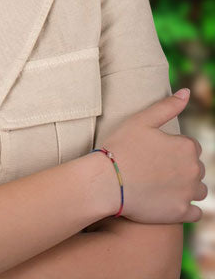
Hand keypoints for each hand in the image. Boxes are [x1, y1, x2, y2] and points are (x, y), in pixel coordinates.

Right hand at [101, 88, 206, 223]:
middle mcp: (194, 170)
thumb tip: (187, 91)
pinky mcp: (181, 213)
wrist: (106, 181)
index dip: (171, 148)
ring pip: (198, 190)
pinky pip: (195, 212)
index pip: (190, 146)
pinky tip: (167, 201)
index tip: (153, 152)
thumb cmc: (121, 147)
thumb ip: (167, 106)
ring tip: (160, 184)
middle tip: (153, 168)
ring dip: (186, 188)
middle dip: (180, 168)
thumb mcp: (141, 120)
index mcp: (186, 147)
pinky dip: (186, 208)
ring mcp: (189, 194)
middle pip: (196, 168)